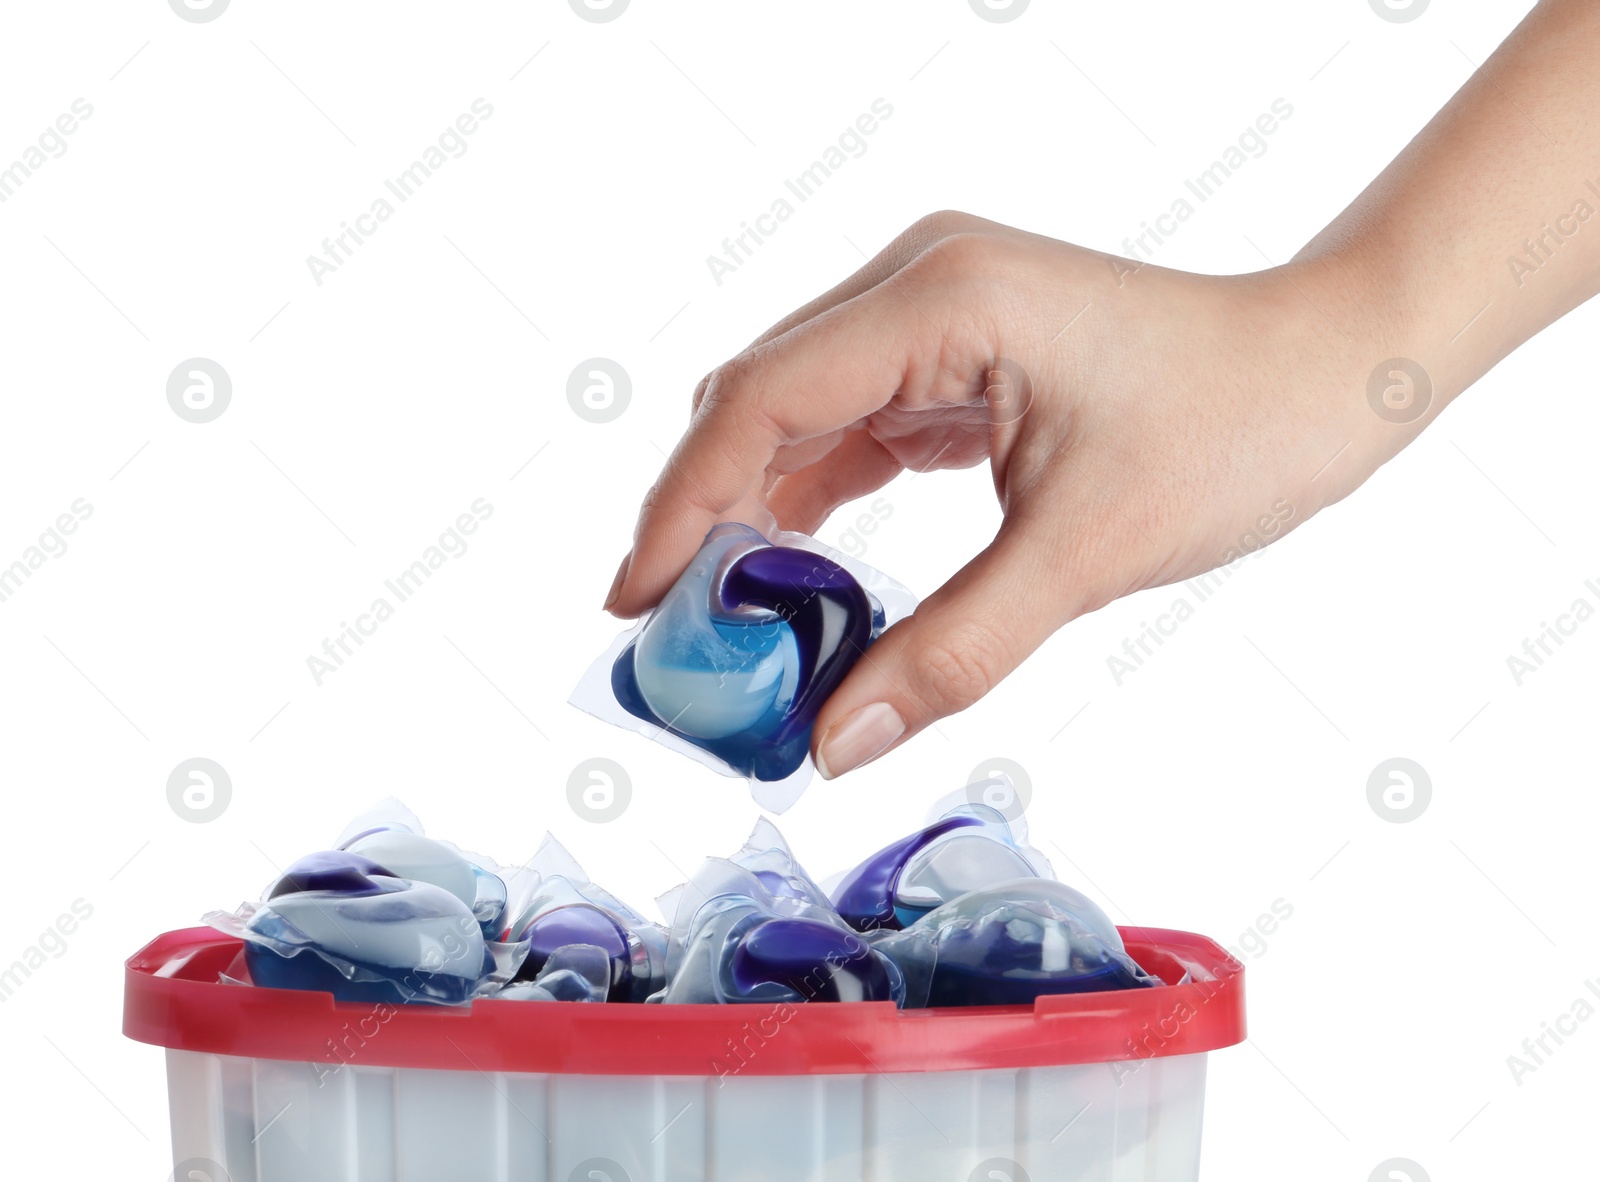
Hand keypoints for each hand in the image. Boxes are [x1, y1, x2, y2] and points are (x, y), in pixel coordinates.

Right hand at [605, 211, 1407, 776]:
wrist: (1329, 369)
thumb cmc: (1235, 429)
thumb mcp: (1086, 555)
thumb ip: (950, 651)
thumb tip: (832, 743)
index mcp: (942, 299)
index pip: (761, 400)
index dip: (684, 507)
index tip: (637, 605)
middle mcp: (920, 284)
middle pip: (757, 398)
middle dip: (703, 515)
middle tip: (672, 634)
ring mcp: (935, 311)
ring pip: (794, 412)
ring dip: (754, 510)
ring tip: (726, 621)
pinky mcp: (955, 349)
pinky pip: (850, 424)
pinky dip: (813, 499)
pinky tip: (798, 575)